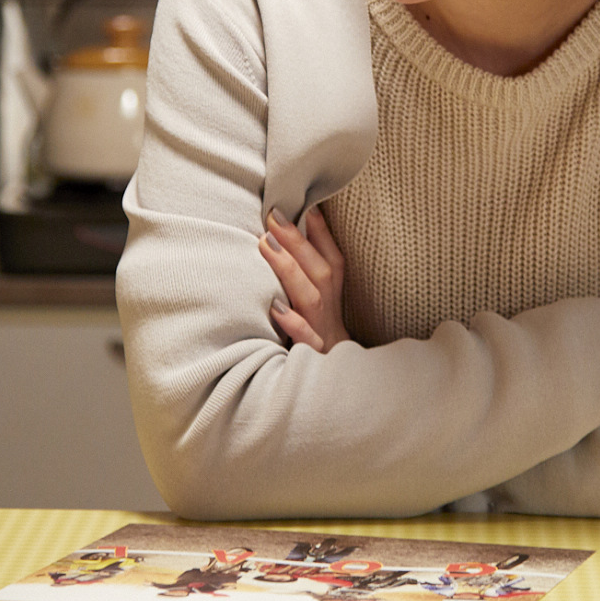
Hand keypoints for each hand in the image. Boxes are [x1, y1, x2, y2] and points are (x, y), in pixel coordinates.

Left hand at [259, 207, 351, 352]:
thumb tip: (281, 241)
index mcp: (333, 299)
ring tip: (266, 244)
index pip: (332, 260)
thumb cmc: (315, 344)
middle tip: (273, 215)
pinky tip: (275, 308)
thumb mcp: (313, 311)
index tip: (305, 207)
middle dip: (298, 242)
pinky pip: (305, 339)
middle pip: (320, 273)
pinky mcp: (311, 357)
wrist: (331, 393)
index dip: (322, 234)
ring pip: (311, 298)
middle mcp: (330, 313)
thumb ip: (305, 280)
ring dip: (290, 270)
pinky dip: (294, 323)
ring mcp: (322, 334)